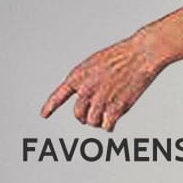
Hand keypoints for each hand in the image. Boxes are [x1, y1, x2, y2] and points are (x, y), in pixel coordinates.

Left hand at [40, 29, 165, 132]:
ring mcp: (100, 100)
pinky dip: (110, 126)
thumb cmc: (120, 57)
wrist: (139, 56)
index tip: (44, 115)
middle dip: (85, 117)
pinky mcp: (115, 108)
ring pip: (92, 122)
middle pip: (78, 115)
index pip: (59, 95)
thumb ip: (86, 81)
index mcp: (78, 76)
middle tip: (94, 114)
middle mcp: (86, 89)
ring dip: (99, 121)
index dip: (50, 107)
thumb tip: (87, 102)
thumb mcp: (94, 64)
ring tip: (107, 113)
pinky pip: (107, 127)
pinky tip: (114, 120)